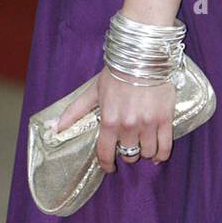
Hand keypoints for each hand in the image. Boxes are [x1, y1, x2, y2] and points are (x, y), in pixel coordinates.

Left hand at [53, 66, 175, 171]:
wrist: (144, 56)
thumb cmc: (117, 72)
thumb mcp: (94, 90)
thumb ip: (75, 110)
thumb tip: (56, 128)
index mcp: (109, 121)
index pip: (105, 153)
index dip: (107, 164)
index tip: (109, 167)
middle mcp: (128, 126)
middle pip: (128, 154)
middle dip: (127, 153)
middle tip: (129, 145)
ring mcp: (147, 124)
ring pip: (147, 152)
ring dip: (144, 152)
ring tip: (144, 145)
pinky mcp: (164, 119)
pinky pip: (165, 147)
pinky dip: (161, 155)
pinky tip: (158, 154)